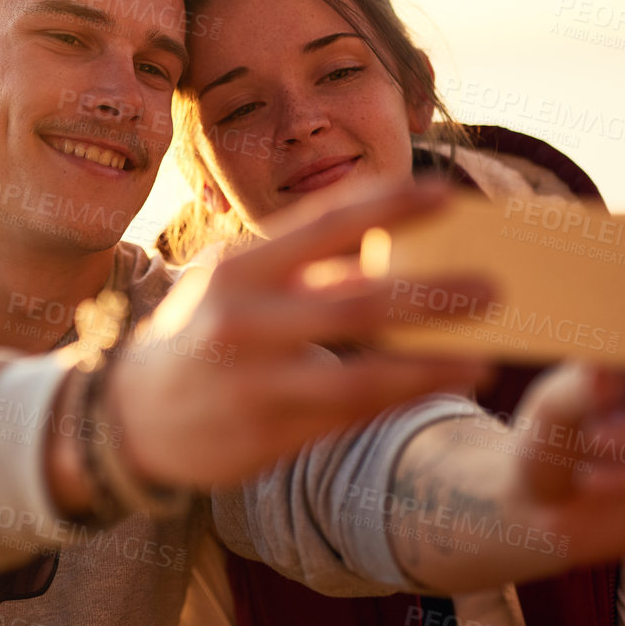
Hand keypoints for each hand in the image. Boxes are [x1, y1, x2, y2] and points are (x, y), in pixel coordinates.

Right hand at [104, 181, 495, 490]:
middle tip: (493, 287)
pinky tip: (445, 382)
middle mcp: (244, 318)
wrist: (131, 417)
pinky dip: (402, 397)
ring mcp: (254, 380)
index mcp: (238, 266)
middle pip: (353, 302)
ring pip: (358, 374)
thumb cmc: (202, 335)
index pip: (322, 224)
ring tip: (483, 356)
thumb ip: (307, 269)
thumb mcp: (238, 285)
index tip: (444, 193)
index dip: (386, 207)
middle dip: (430, 295)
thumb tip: (388, 248)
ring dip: (428, 363)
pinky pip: (348, 414)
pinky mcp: (266, 432)